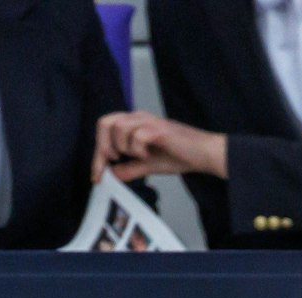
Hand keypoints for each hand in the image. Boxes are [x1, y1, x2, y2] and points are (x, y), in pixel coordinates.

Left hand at [92, 112, 228, 181]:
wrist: (203, 154)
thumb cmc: (180, 155)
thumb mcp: (148, 165)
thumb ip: (129, 168)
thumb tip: (111, 175)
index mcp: (134, 124)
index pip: (105, 130)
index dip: (97, 153)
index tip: (97, 175)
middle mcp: (139, 118)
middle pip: (105, 123)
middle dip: (103, 148)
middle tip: (113, 164)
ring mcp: (149, 121)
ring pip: (119, 128)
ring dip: (123, 148)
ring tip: (138, 157)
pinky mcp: (159, 128)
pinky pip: (137, 135)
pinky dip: (138, 149)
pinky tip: (148, 156)